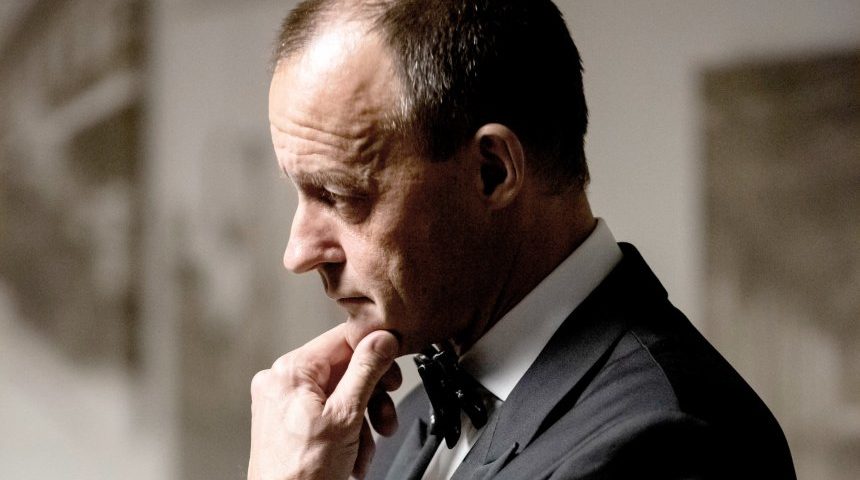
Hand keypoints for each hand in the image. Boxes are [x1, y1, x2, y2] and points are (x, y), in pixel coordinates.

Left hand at [248, 325, 401, 479]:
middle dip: (372, 398)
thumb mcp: (346, 417)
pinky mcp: (288, 423)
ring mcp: (283, 404)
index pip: (343, 340)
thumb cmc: (302, 475)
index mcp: (290, 372)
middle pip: (344, 370)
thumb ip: (366, 372)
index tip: (395, 364)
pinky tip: (353, 454)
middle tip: (385, 416)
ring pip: (340, 395)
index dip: (374, 352)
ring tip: (368, 446)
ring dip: (363, 421)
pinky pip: (328, 413)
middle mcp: (281, 382)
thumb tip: (382, 339)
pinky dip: (346, 432)